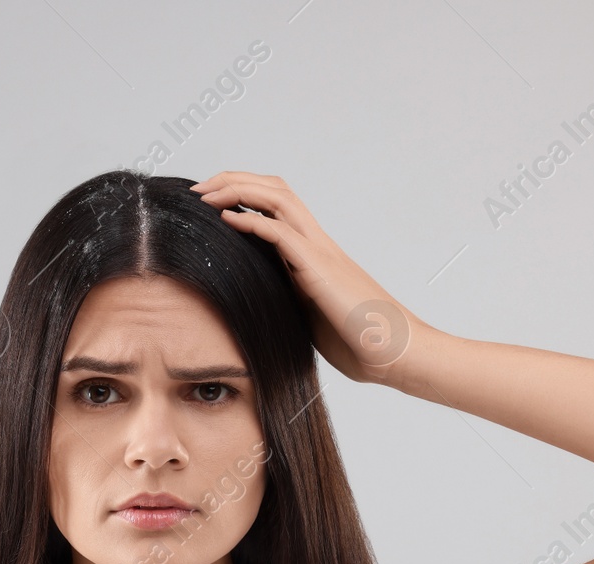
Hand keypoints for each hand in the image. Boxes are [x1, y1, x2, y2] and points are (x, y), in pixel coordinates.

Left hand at [189, 171, 427, 385]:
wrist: (394, 352)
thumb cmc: (358, 341)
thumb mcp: (309, 316)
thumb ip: (288, 300)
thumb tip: (259, 305)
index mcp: (312, 254)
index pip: (276, 207)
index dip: (242, 195)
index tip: (208, 202)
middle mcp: (316, 244)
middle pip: (275, 190)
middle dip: (234, 181)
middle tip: (199, 188)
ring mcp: (320, 252)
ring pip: (278, 199)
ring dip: (238, 190)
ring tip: (205, 195)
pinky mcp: (319, 269)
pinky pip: (280, 234)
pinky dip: (251, 222)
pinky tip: (225, 219)